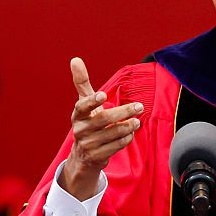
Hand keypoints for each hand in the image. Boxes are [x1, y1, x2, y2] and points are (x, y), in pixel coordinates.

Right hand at [58, 57, 143, 200]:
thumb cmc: (88, 123)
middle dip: (124, 112)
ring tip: (137, 121)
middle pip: (104, 119)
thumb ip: (82, 83)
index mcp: (78, 114)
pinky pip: (116, 146)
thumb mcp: (84, 104)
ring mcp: (88, 144)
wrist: (83, 156)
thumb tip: (75, 59)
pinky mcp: (96, 157)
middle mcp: (80, 129)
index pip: (82, 106)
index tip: (103, 94)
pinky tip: (130, 134)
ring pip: (113, 133)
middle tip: (139, 106)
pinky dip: (126, 139)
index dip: (92, 100)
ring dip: (128, 127)